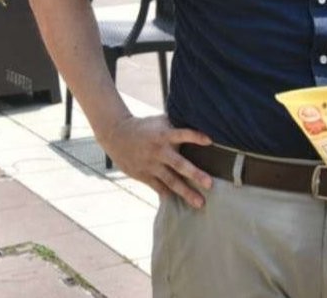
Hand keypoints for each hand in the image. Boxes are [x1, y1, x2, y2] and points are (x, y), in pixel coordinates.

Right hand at [97, 114, 213, 207]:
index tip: (210, 140)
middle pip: (179, 164)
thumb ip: (177, 125)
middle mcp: (159, 151)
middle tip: (210, 184)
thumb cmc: (145, 127)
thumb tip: (200, 122)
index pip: (182, 134)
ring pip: (170, 181)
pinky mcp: (144, 175)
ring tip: (200, 203)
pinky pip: (158, 188)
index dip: (195, 136)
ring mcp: (151, 165)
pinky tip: (181, 205)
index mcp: (164, 134)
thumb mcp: (159, 121)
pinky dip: (169, 196)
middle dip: (195, 174)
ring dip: (186, 192)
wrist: (117, 135)